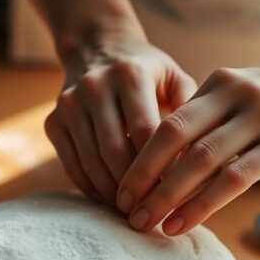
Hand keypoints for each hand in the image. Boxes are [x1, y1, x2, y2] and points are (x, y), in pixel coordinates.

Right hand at [44, 37, 197, 204]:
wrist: (97, 48)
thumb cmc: (146, 72)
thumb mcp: (173, 77)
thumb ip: (192, 111)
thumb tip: (207, 158)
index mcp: (131, 75)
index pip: (146, 132)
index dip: (160, 167)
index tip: (175, 194)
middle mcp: (95, 87)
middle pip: (115, 151)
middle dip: (134, 187)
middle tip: (152, 211)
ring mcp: (70, 104)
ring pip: (91, 161)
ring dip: (111, 192)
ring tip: (131, 211)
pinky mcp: (53, 121)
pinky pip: (70, 163)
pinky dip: (89, 186)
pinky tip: (107, 198)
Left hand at [116, 48, 259, 234]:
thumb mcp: (247, 95)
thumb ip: (213, 118)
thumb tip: (172, 159)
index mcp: (218, 84)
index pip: (165, 123)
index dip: (138, 158)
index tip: (118, 188)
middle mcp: (234, 95)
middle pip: (172, 139)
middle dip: (142, 177)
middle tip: (120, 210)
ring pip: (200, 161)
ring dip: (167, 196)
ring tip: (144, 224)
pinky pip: (236, 178)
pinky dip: (203, 204)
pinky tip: (184, 223)